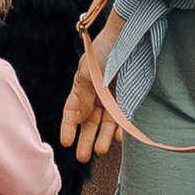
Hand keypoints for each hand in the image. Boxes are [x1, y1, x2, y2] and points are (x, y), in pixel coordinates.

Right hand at [60, 47, 121, 161]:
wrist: (129, 36)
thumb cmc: (103, 51)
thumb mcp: (87, 74)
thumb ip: (83, 98)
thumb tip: (79, 119)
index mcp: (82, 87)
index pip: (72, 112)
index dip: (68, 127)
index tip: (66, 143)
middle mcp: (96, 95)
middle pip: (89, 122)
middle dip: (85, 140)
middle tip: (83, 158)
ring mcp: (113, 97)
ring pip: (106, 123)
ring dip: (102, 137)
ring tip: (100, 151)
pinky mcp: (128, 97)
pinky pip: (123, 117)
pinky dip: (120, 128)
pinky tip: (118, 138)